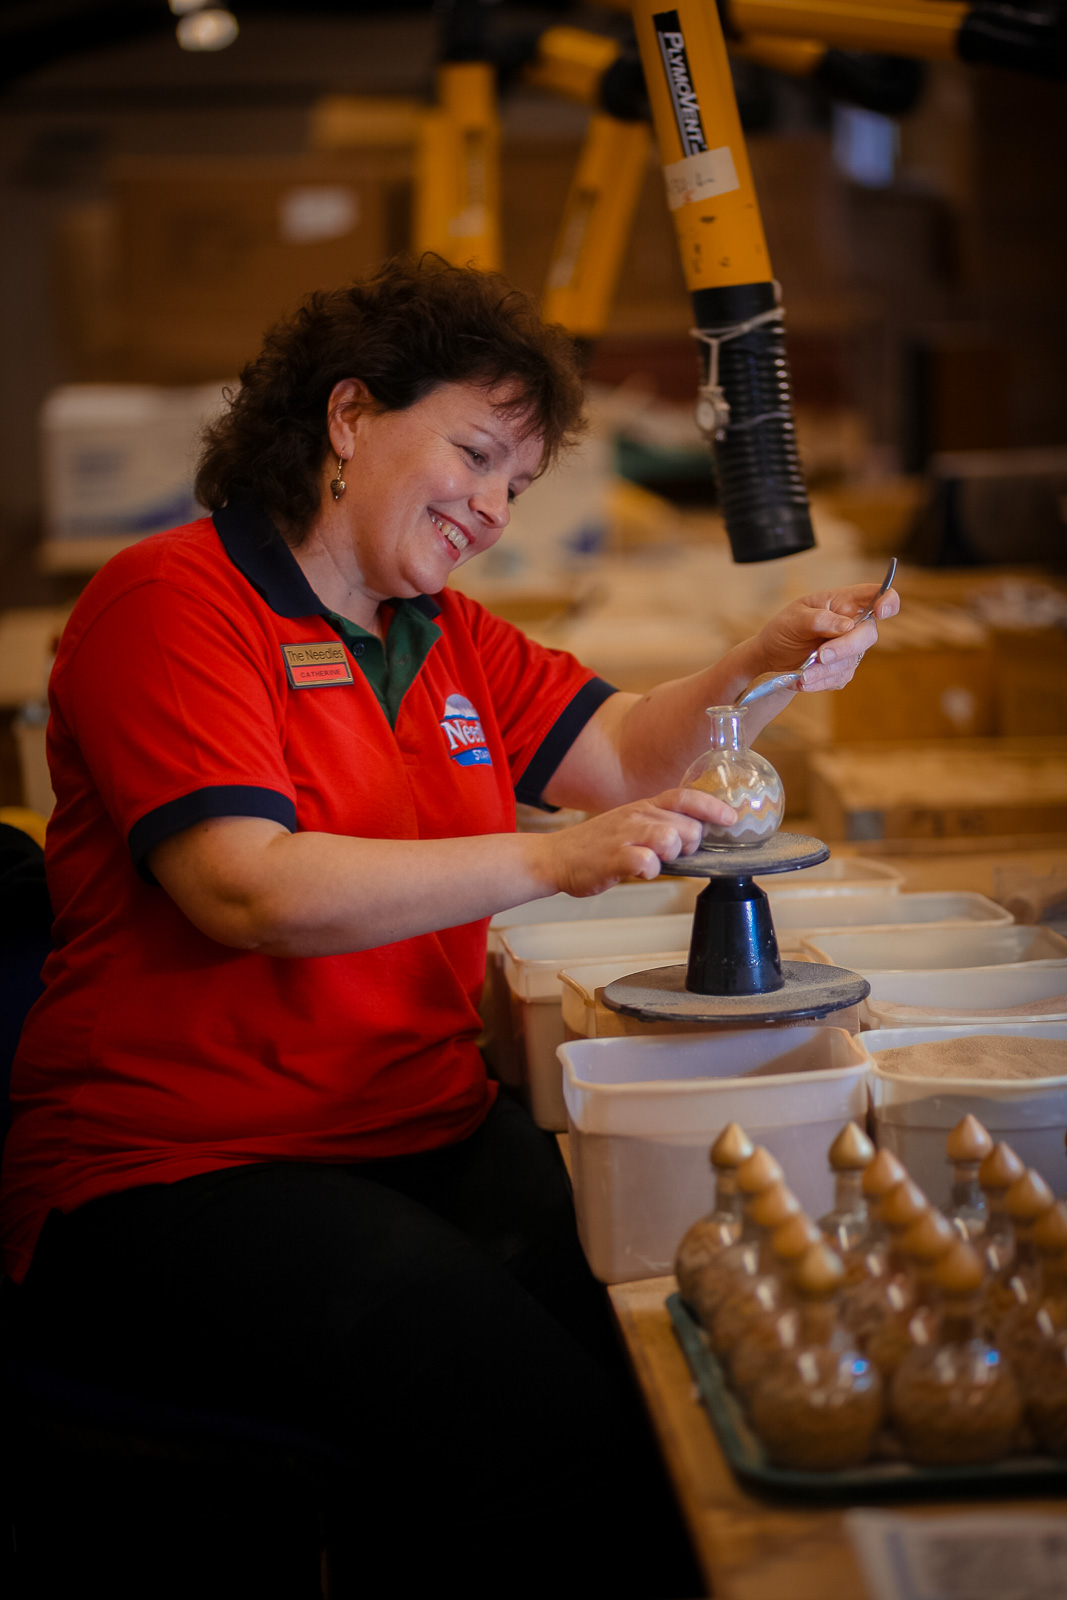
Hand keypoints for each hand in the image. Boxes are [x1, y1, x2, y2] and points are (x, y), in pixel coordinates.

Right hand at [543, 788, 736, 897]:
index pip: (686, 797)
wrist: (557, 857)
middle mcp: (637, 816)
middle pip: (687, 825)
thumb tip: (699, 832)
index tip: (731, 819)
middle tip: (674, 853)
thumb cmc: (599, 845)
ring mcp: (625, 836)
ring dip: (671, 854)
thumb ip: (662, 824)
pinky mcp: (612, 858)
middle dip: (691, 843)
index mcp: (645, 806)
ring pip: (670, 838)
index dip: (712, 807)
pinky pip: (645, 861)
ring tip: (656, 860)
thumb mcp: (633, 823)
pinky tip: (641, 871)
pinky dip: (649, 869)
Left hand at [754, 581, 898, 692]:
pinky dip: (820, 681)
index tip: (881, 612)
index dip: (887, 601)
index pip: (876, 595)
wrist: (771, 656)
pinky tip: (802, 680)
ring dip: (825, 670)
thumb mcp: (794, 618)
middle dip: (844, 647)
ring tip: (802, 674)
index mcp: (844, 602)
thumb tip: (847, 626)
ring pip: (851, 661)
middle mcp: (852, 624)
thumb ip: (820, 619)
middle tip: (820, 656)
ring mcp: (850, 648)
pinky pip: (839, 678)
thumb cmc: (784, 629)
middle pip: (867, 634)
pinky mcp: (842, 670)